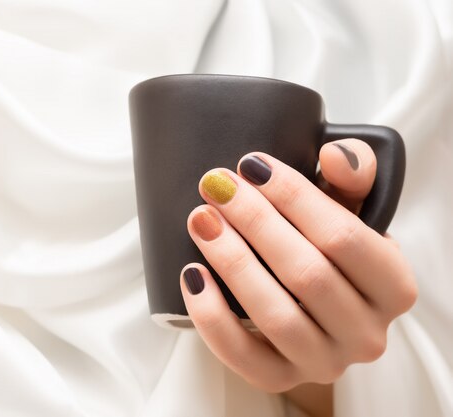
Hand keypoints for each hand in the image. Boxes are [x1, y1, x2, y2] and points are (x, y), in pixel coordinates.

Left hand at [180, 139, 416, 392]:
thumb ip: (354, 176)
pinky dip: (212, 315)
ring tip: (201, 219)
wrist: (317, 312)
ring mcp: (323, 362)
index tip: (252, 166)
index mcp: (393, 287)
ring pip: (274, 315)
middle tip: (217, 186)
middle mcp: (366, 333)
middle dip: (255, 222)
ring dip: (232, 261)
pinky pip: (241, 356)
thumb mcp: (352, 210)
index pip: (344, 238)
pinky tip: (193, 273)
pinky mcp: (280, 378)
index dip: (294, 197)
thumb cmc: (330, 252)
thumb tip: (335, 156)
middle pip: (306, 274)